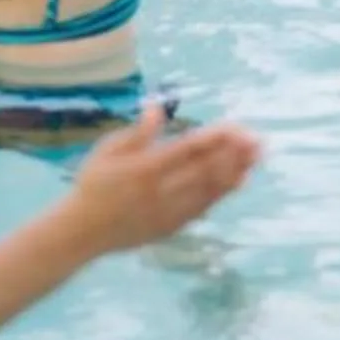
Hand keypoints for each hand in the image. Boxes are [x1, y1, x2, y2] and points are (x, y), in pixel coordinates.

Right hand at [69, 109, 261, 256]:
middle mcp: (159, 192)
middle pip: (204, 171)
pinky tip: (237, 181)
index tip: (237, 127)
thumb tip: (156, 107)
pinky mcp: (169, 228)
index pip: (188, 150)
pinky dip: (221, 194)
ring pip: (208, 192)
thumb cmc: (93, 183)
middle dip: (234, 155)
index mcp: (144, 168)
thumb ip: (137, 132)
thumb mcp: (108, 150)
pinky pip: (201, 208)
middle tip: (258, 141)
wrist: (81, 232)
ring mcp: (166, 213)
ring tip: (255, 158)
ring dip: (234, 173)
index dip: (216, 138)